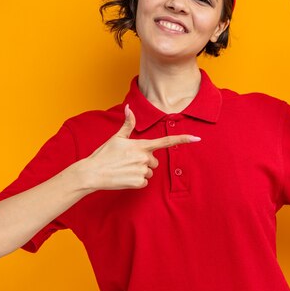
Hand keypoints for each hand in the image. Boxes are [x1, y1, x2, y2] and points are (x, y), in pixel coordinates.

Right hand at [75, 105, 199, 190]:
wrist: (92, 173)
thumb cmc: (104, 154)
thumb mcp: (116, 138)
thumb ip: (128, 124)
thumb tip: (129, 107)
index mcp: (141, 145)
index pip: (166, 141)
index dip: (183, 140)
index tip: (197, 138)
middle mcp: (144, 157)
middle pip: (155, 161)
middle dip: (145, 162)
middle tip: (128, 161)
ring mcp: (142, 170)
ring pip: (150, 172)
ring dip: (140, 172)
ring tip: (125, 169)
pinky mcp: (139, 182)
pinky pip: (145, 182)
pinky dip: (136, 181)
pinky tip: (125, 177)